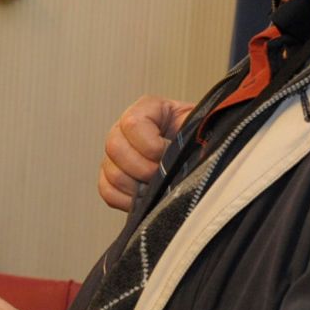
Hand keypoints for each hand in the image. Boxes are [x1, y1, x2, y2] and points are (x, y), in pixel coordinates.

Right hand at [98, 95, 193, 211]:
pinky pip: (107, 191)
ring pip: (111, 173)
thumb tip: (185, 150)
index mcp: (147, 109)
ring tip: (158, 186)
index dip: (151, 145)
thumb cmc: (202, 137)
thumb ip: (192, 131)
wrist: (200, 151)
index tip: (169, 153)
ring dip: (137, 186)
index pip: (132, 124)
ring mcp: (116, 154)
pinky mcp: (113, 176)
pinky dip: (126, 200)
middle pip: (114, 148)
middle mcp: (124, 129)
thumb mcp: (200, 126)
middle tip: (163, 175)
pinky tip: (146, 197)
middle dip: (143, 169)